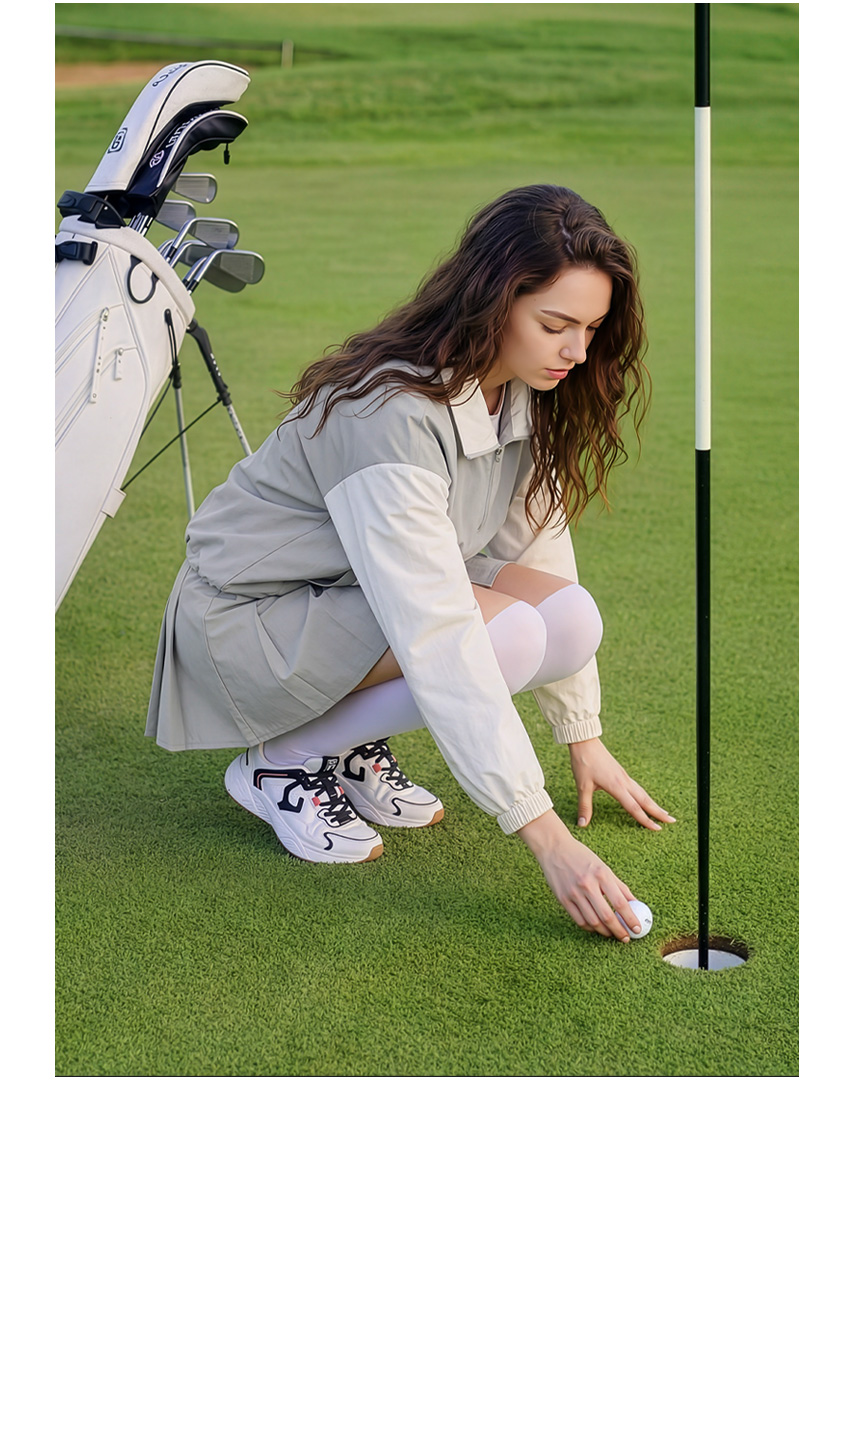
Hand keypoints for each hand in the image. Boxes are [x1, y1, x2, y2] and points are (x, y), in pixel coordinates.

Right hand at [518, 809, 643, 941]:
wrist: (554, 848)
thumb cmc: (581, 856)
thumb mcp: (604, 867)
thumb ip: (619, 886)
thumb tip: (635, 903)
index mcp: (601, 874)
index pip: (620, 902)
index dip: (630, 919)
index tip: (637, 929)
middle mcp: (588, 885)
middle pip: (607, 916)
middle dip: (619, 931)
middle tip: (625, 938)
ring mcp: (574, 893)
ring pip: (593, 922)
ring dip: (605, 932)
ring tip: (612, 934)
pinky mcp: (563, 899)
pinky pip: (579, 920)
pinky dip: (590, 928)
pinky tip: (596, 928)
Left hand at [569, 737, 675, 831]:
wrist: (585, 742)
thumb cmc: (583, 762)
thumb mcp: (582, 786)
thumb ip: (584, 806)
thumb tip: (582, 824)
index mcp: (616, 786)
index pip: (634, 807)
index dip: (645, 820)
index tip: (657, 829)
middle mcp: (624, 782)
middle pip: (645, 800)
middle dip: (658, 812)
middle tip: (672, 821)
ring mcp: (624, 777)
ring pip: (643, 793)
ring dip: (653, 804)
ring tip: (663, 812)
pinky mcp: (621, 773)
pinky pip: (637, 787)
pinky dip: (644, 796)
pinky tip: (644, 799)